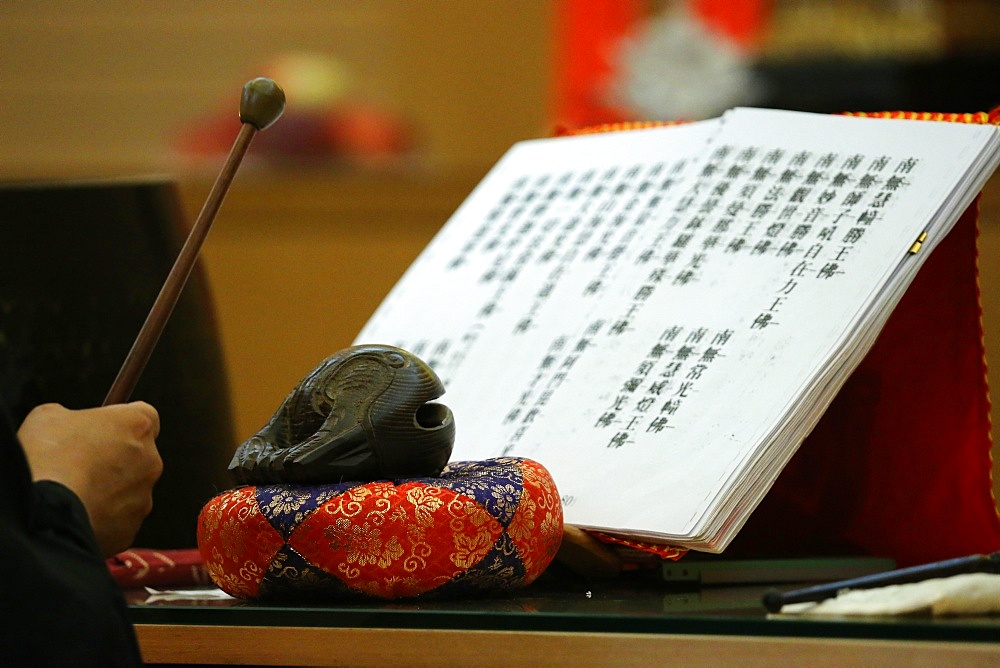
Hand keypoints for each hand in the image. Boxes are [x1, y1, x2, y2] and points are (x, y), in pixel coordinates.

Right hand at [18, 402, 163, 556]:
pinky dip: (100, 517)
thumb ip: (72, 417)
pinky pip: (117, 519)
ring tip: (72, 492)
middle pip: (137, 455)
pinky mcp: (131, 528)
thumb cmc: (48, 458)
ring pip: (128, 490)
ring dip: (107, 490)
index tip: (104, 428)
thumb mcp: (49, 416)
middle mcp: (150, 460)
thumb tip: (69, 425)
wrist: (45, 510)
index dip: (122, 422)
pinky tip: (76, 513)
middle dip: (113, 459)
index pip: (146, 416)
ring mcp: (144, 497)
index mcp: (137, 425)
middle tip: (78, 465)